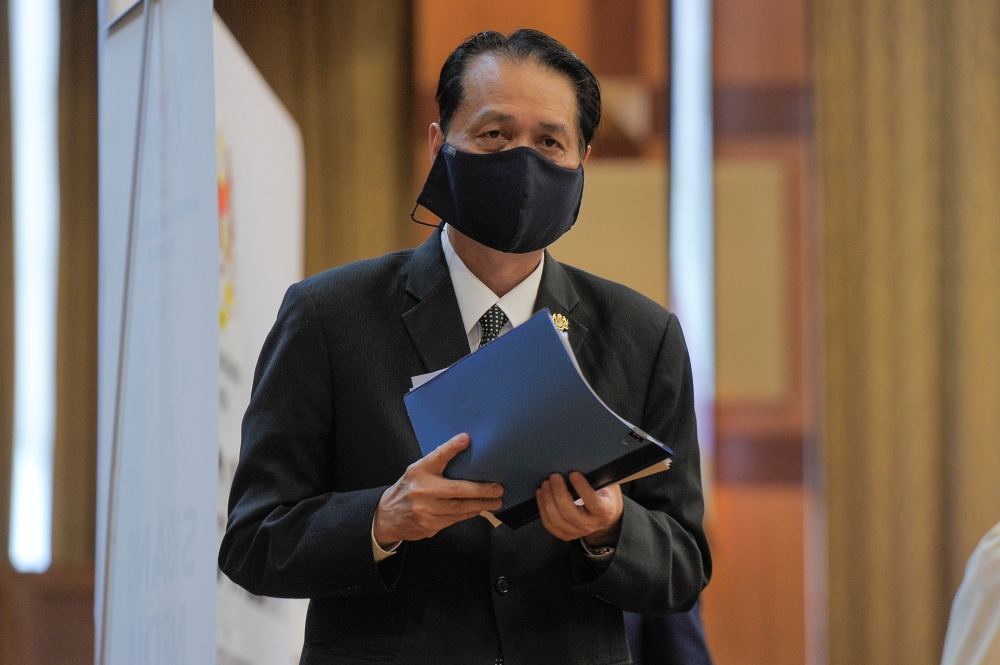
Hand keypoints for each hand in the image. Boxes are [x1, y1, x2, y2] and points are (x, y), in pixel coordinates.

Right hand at [373, 433, 502, 546]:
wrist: (388, 516)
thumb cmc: (408, 488)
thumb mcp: (418, 470)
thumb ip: (437, 464)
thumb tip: (465, 449)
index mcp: (419, 471)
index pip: (437, 456)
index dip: (451, 447)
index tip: (465, 438)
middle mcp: (422, 490)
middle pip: (457, 490)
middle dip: (481, 491)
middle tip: (498, 489)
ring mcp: (426, 511)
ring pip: (459, 509)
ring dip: (480, 505)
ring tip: (495, 502)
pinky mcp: (430, 526)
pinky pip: (455, 520)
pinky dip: (469, 514)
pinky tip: (478, 509)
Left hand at [536, 472, 622, 546]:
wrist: (604, 516)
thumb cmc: (604, 494)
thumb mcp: (608, 485)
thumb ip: (598, 478)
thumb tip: (582, 462)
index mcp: (605, 512)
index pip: (593, 502)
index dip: (582, 488)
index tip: (573, 474)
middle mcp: (591, 525)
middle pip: (570, 513)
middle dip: (559, 493)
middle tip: (554, 476)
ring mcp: (577, 532)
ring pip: (557, 520)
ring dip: (548, 500)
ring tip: (545, 484)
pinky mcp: (566, 535)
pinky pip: (550, 525)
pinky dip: (542, 509)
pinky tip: (541, 495)